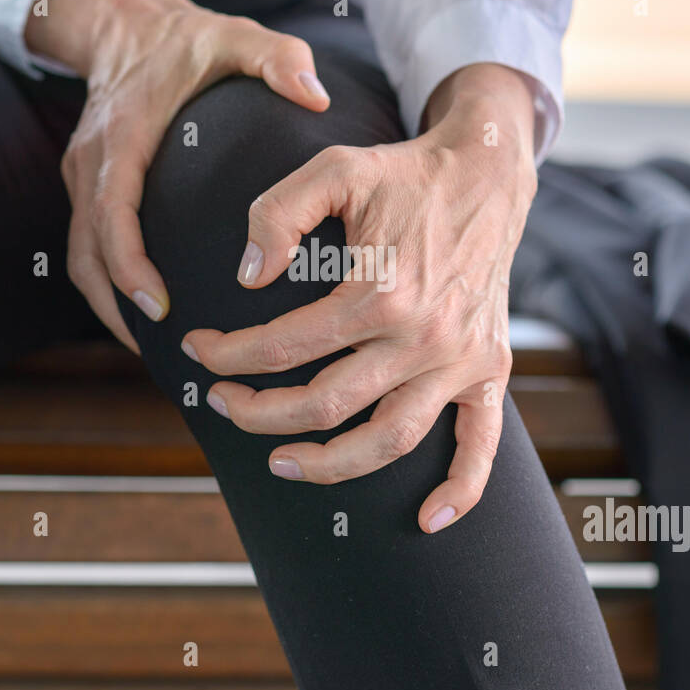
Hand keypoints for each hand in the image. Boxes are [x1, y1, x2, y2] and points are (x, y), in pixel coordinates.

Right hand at [26, 0, 330, 350]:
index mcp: (121, 136)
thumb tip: (315, 94)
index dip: (128, 263)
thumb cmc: (187, 40)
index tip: (158, 304)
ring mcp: (82, 179)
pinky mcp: (88, 190)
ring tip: (155, 352)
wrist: (125, 26)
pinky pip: (90, 252)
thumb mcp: (235, 37)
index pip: (110, 212)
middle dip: (119, 306)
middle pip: (86, 254)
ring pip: (82, 261)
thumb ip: (277, 58)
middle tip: (163, 348)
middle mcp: (90, 163)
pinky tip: (150, 320)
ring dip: (111, 309)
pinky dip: (112, 289)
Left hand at [182, 63, 538, 532]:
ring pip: (390, 440)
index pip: (286, 345)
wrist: (487, 173)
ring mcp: (460, 360)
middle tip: (223, 405)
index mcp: (382, 291)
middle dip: (260, 413)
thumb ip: (278, 214)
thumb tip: (249, 278)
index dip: (230, 355)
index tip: (199, 352)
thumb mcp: (333, 168)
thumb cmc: (403, 173)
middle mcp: (424, 336)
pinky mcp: (490, 370)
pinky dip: (460, 491)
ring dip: (331, 464)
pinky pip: (481, 446)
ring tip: (282, 464)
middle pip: (327, 405)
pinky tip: (426, 521)